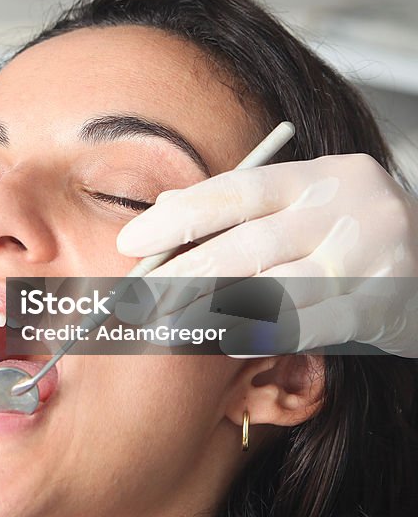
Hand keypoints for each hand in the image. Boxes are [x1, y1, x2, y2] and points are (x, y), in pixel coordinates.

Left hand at [116, 154, 417, 356]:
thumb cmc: (351, 233)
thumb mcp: (304, 205)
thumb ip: (241, 206)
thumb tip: (162, 206)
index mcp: (321, 176)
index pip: (238, 191)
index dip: (180, 217)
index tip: (133, 241)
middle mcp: (347, 210)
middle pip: (248, 245)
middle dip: (184, 274)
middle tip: (138, 297)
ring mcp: (369, 258)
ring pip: (275, 288)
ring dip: (213, 310)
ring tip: (170, 322)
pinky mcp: (383, 304)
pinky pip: (310, 324)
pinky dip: (264, 333)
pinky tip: (228, 340)